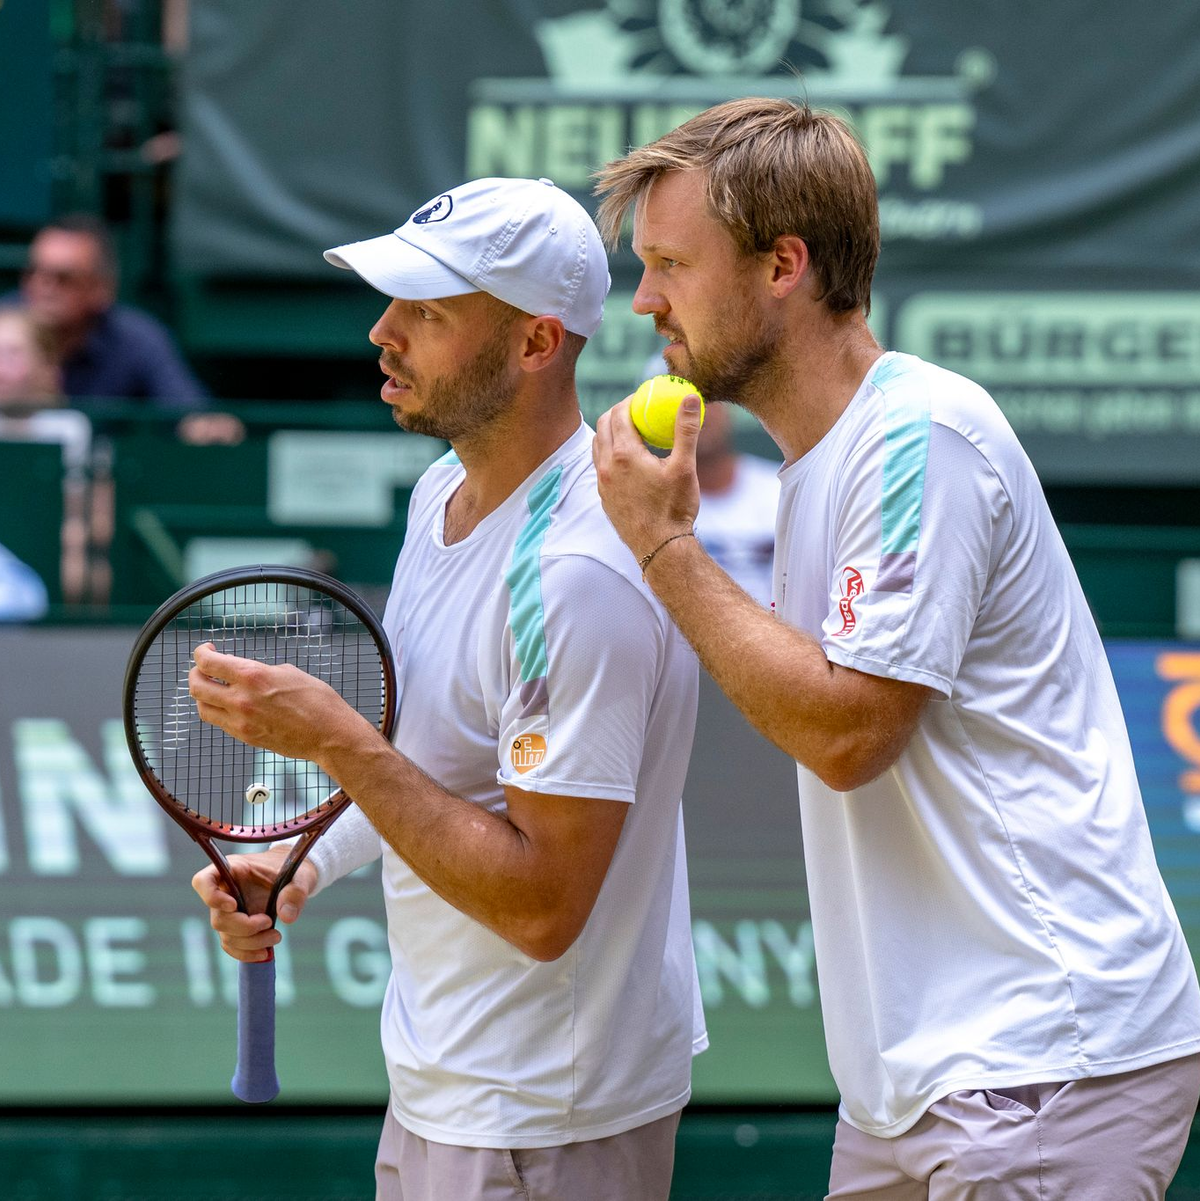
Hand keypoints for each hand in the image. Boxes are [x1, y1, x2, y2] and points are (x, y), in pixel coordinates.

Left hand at [188, 642, 362, 764]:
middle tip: (205, 668)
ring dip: (204, 695)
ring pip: (202, 708)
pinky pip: (219, 723)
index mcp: (252, 676)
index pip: (208, 663)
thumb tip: (245, 674)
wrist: (330, 734)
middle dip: (196, 673)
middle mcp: (240, 699)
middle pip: (196, 686)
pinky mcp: (246, 737)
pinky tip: (230, 705)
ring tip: (214, 688)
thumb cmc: (318, 701)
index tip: (206, 650)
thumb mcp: (288, 672)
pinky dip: (218, 711)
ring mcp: (241, 722)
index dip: (201, 653)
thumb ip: (260, 671)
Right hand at [191, 847, 316, 962]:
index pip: (203, 881)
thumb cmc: (292, 869)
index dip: (211, 896)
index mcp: (232, 869)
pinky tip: (264, 954)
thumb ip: (295, 892)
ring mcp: (227, 911)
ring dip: (250, 943)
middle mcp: (224, 891)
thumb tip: (286, 918)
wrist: (294, 878)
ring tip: (276, 937)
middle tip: (270, 924)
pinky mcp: (235, 927)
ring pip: (226, 935)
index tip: (234, 905)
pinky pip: (231, 945)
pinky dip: (246, 953)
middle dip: (244, 927)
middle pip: (218, 918)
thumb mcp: (300, 875)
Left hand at [593, 393, 701, 559]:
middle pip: (603, 425)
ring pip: (598, 445)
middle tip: (637, 409)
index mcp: (624, 454)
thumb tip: (691, 398)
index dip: (631, 400)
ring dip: (610, 432)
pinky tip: (629, 460)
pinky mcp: (604, 497)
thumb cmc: (673, 509)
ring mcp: (602, 483)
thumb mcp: (685, 467)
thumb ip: (686, 430)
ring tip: (632, 431)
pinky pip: (600, 465)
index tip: (644, 397)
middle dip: (618, 411)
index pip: (619, 414)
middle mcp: (607, 466)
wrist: (660, 548)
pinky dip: (610, 453)